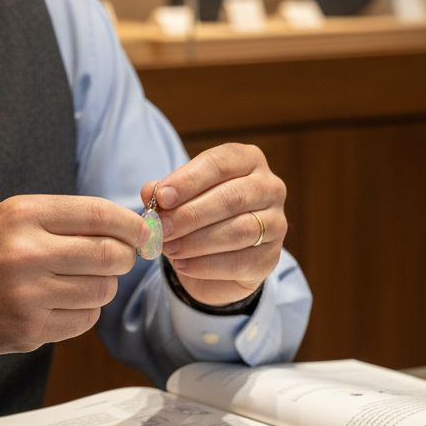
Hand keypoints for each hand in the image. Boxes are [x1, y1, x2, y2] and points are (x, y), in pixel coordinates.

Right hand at [0, 194, 147, 363]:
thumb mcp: (7, 216)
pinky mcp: (30, 330)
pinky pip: (84, 321)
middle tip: (120, 258)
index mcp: (22, 215)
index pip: (100, 216)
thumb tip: (122, 227)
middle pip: (110, 256)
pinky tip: (61, 302)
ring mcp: (29, 296)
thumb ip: (61, 218)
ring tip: (78, 280)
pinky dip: (83, 311)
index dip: (131, 225)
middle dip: (125, 257)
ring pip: (102, 291)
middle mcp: (27, 253)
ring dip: (102, 286)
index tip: (142, 232)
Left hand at [142, 143, 286, 306]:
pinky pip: (240, 262)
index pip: (220, 164)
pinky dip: (206, 265)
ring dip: (197, 241)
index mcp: (248, 161)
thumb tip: (149, 190)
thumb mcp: (180, 198)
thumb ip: (165, 192)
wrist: (217, 258)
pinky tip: (182, 265)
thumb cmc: (199, 215)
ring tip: (168, 248)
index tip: (161, 197)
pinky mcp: (271, 257)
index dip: (189, 181)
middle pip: (232, 197)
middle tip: (162, 228)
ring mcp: (276, 223)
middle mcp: (269, 187)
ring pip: (239, 231)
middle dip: (191, 214)